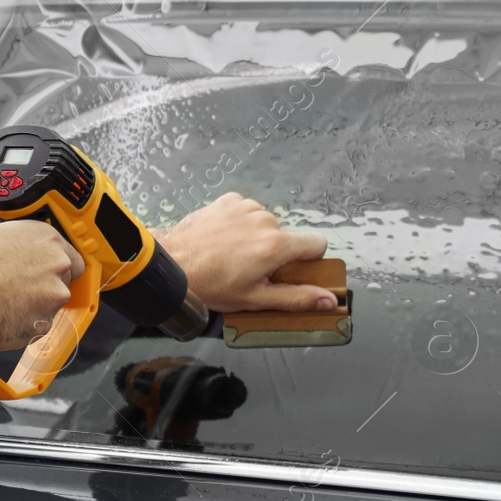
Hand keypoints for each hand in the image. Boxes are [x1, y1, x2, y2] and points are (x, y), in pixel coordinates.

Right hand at [0, 218, 84, 353]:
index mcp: (44, 237)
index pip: (69, 250)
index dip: (53, 260)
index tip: (41, 266)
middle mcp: (56, 265)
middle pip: (64, 276)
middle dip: (46, 281)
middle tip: (20, 284)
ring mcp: (53, 296)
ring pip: (52, 301)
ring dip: (36, 302)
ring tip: (7, 301)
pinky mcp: (45, 323)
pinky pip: (40, 323)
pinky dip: (26, 322)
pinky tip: (5, 316)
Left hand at [155, 192, 335, 312]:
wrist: (172, 263)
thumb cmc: (211, 285)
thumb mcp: (256, 299)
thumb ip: (296, 298)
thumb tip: (329, 300)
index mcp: (275, 246)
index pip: (317, 243)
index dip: (309, 259)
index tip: (292, 270)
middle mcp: (264, 220)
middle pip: (286, 236)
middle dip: (275, 251)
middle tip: (250, 269)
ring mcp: (245, 206)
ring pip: (266, 223)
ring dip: (256, 236)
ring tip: (233, 254)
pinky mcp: (229, 200)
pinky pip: (247, 211)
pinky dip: (241, 223)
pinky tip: (224, 238)